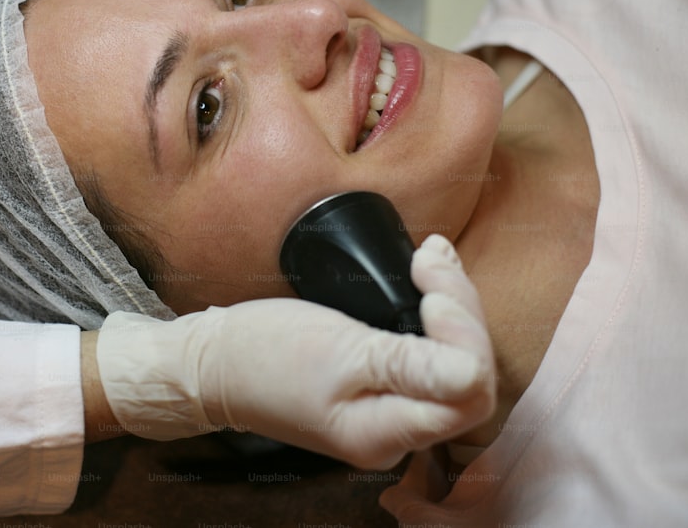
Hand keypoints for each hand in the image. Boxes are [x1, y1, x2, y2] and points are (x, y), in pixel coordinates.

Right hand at [96, 234, 495, 469]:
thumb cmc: (264, 355)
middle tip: (431, 259)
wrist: (215, 361)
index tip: (430, 290)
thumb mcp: (337, 351)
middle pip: (468, 377)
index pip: (467, 393)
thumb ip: (406, 364)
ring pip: (454, 362)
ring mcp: (389, 409)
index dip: (465, 338)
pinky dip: (434, 313)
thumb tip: (472, 371)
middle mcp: (396, 430)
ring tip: (431, 256)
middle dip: (461, 310)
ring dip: (452, 303)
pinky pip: (428, 353)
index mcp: (383, 433)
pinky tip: (426, 275)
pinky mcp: (380, 385)